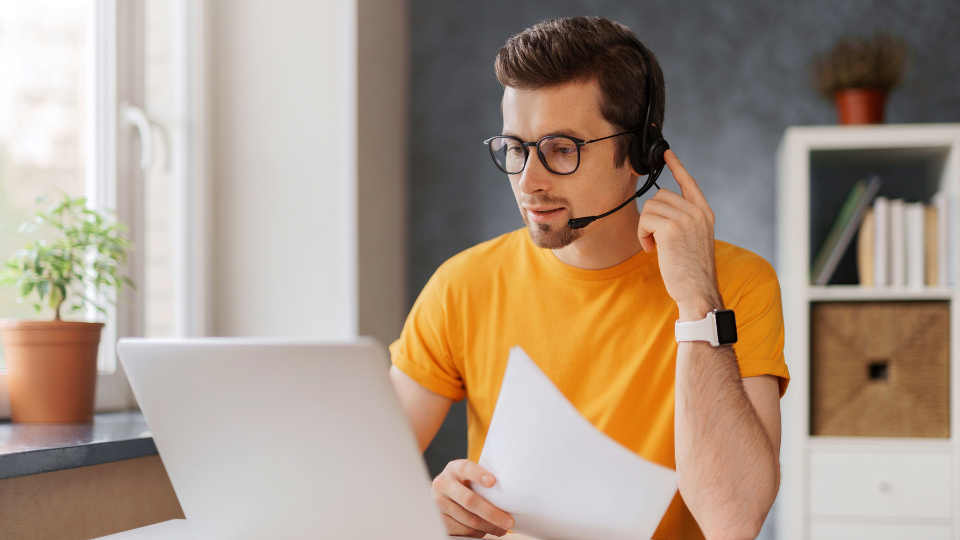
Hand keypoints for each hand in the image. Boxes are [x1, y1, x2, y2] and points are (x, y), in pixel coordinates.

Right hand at [431, 459, 514, 536]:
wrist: (441, 493)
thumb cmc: (463, 484)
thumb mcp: (469, 476)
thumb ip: (482, 480)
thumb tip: (509, 492)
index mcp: (454, 469)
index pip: (465, 468)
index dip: (478, 475)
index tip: (493, 482)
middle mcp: (443, 483)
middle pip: (469, 500)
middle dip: (492, 513)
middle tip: (509, 521)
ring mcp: (438, 502)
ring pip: (467, 519)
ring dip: (488, 526)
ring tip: (501, 528)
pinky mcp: (439, 518)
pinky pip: (461, 529)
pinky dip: (477, 532)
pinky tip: (486, 530)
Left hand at [637, 150, 721, 319]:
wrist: (698, 291)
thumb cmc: (692, 272)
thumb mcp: (694, 241)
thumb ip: (684, 222)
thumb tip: (661, 211)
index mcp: (704, 214)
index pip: (689, 183)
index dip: (677, 166)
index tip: (668, 153)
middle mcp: (697, 212)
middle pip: (660, 195)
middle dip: (651, 216)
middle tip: (655, 239)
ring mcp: (686, 218)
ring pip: (650, 207)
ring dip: (645, 227)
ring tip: (655, 246)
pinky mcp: (672, 228)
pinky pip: (645, 219)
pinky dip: (642, 235)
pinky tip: (651, 249)